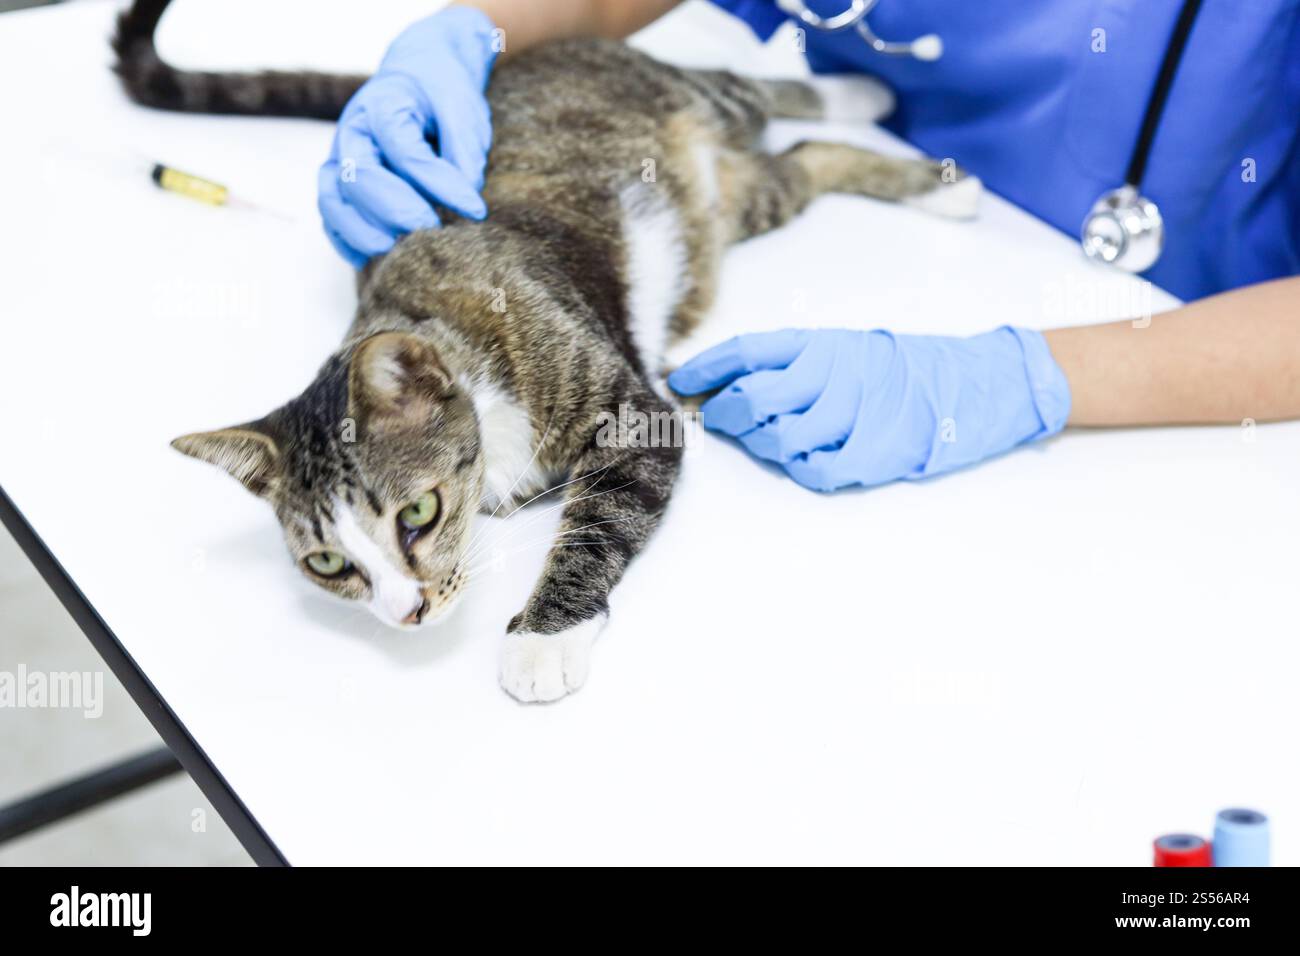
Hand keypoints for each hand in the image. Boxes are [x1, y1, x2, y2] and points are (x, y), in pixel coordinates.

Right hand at [318, 6, 498, 267]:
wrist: (417, 78)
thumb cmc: (440, 96)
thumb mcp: (462, 109)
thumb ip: (464, 152)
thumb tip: (466, 204)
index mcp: (382, 104)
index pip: (406, 152)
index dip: (440, 185)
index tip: (476, 209)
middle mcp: (352, 131)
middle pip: (359, 178)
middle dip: (396, 212)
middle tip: (433, 231)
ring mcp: (340, 158)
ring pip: (333, 201)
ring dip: (362, 233)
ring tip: (397, 253)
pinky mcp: (339, 184)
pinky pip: (331, 218)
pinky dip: (346, 241)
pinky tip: (371, 259)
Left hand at [668, 327, 1070, 491]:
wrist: (972, 383)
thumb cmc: (897, 369)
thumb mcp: (844, 348)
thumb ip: (792, 364)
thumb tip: (725, 385)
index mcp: (821, 343)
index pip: (746, 350)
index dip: (705, 367)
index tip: (678, 382)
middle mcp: (832, 373)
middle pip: (752, 399)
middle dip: (724, 415)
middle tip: (719, 421)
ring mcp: (853, 413)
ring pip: (777, 440)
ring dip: (762, 445)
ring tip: (770, 439)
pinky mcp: (873, 451)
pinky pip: (814, 471)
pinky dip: (801, 469)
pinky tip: (809, 458)